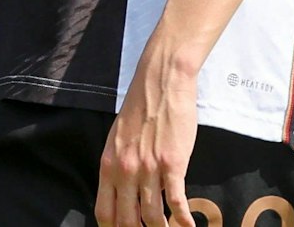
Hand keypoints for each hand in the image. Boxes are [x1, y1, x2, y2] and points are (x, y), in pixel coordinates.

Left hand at [96, 49, 198, 226]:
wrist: (161, 82)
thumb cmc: (141, 107)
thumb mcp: (117, 138)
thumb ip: (118, 166)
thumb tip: (122, 192)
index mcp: (109, 165)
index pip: (105, 212)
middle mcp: (125, 171)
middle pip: (126, 221)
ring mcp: (149, 169)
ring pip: (152, 216)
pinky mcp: (173, 164)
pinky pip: (177, 201)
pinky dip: (183, 219)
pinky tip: (188, 226)